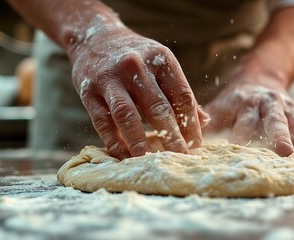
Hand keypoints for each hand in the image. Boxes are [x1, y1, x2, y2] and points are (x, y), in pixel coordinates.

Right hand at [69, 20, 207, 158]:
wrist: (94, 37)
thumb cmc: (136, 56)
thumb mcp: (161, 64)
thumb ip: (180, 92)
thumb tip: (205, 121)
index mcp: (160, 58)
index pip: (182, 96)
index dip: (191, 124)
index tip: (196, 145)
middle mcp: (136, 66)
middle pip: (158, 108)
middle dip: (172, 138)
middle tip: (181, 159)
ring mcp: (110, 78)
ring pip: (128, 116)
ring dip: (141, 144)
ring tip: (151, 163)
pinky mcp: (88, 91)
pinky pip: (102, 122)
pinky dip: (114, 142)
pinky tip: (124, 156)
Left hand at [203, 82, 293, 162]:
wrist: (259, 80)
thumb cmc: (233, 103)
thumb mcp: (218, 107)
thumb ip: (204, 120)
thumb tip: (187, 140)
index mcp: (245, 102)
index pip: (243, 119)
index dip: (242, 133)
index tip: (239, 149)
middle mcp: (269, 104)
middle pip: (274, 120)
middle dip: (279, 136)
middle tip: (284, 153)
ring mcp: (288, 110)